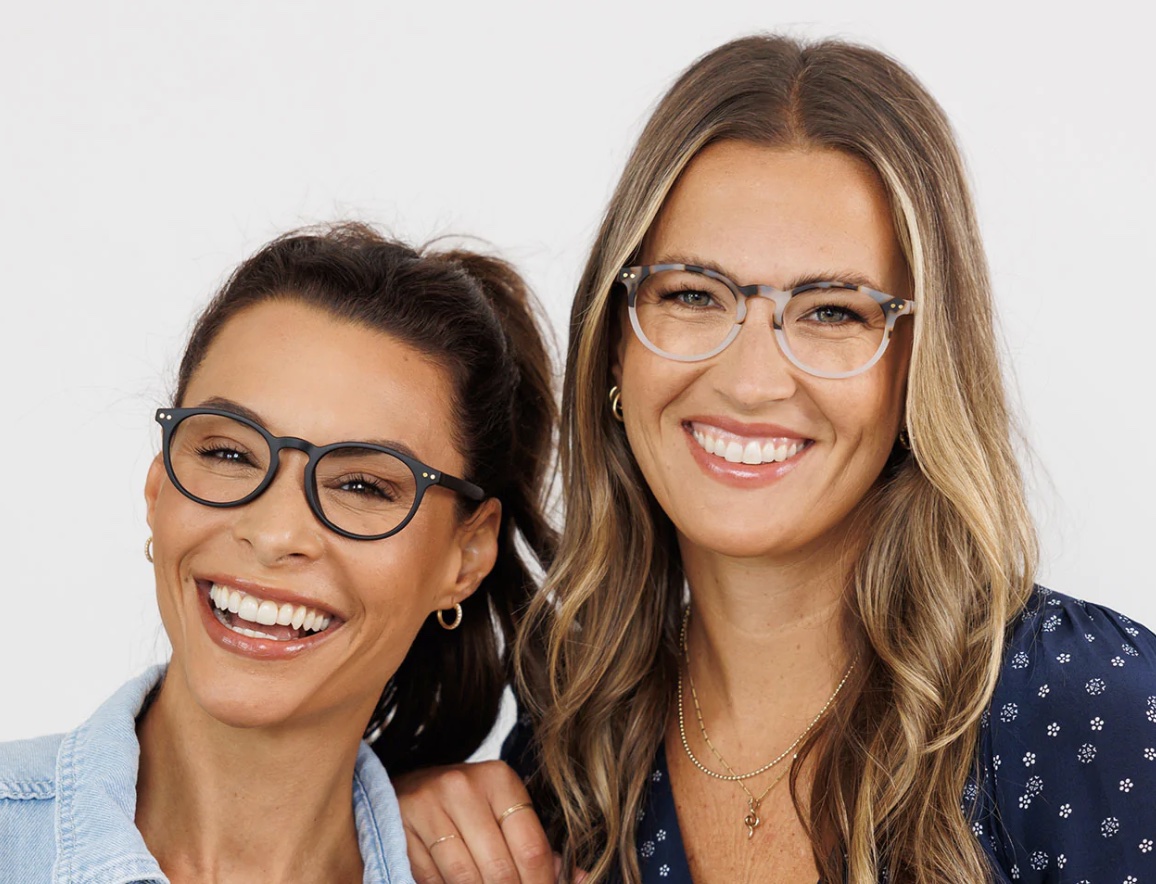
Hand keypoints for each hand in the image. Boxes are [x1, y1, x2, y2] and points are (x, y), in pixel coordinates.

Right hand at [396, 760, 570, 883]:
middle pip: (500, 870)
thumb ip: (539, 848)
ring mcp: (430, 806)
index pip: (531, 849)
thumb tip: (581, 879)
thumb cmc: (467, 805)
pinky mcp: (403, 827)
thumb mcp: (505, 814)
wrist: (408, 790)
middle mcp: (464, 787)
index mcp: (499, 780)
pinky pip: (434, 879)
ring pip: (466, 879)